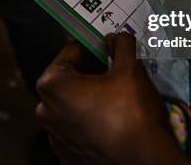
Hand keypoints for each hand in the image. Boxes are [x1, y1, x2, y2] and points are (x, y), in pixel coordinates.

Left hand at [36, 33, 189, 164]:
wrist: (144, 163)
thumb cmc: (133, 118)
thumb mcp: (130, 70)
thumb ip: (121, 47)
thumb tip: (118, 38)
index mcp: (53, 85)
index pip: (72, 51)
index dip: (94, 46)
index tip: (108, 47)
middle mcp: (46, 110)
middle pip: (70, 78)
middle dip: (93, 71)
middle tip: (117, 70)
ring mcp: (56, 136)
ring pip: (73, 103)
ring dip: (92, 96)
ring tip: (119, 96)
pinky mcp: (68, 154)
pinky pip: (78, 127)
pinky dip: (92, 119)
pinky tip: (114, 119)